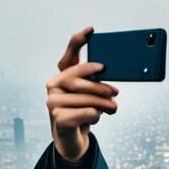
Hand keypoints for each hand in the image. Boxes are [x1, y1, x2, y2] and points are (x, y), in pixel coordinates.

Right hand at [45, 26, 119, 162]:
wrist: (73, 138)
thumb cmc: (84, 112)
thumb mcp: (93, 96)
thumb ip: (97, 84)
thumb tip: (113, 84)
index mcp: (62, 76)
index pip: (69, 56)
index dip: (78, 42)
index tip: (90, 30)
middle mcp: (53, 85)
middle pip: (78, 79)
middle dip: (100, 86)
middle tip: (116, 92)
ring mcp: (52, 102)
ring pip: (85, 98)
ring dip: (104, 104)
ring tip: (113, 108)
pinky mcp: (58, 119)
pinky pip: (85, 112)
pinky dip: (95, 115)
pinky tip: (97, 117)